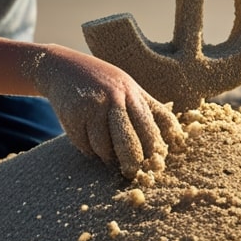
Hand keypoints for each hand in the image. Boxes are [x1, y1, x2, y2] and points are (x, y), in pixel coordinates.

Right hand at [26, 45, 183, 177]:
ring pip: (105, 148)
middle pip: (128, 142)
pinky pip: (85, 146)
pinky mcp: (73, 116)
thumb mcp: (128, 87)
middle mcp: (114, 98)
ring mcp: (93, 107)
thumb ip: (149, 108)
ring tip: (106, 153)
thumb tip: (178, 136)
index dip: (153, 149)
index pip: (149, 127)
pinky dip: (89, 150)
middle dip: (132, 163)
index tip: (154, 163)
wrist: (62, 67)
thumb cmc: (102, 82)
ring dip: (106, 157)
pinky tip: (87, 140)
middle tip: (131, 173)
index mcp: (132, 93)